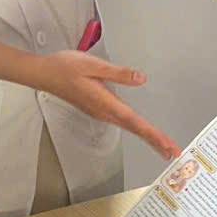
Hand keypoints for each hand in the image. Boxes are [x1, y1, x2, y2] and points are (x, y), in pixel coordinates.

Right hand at [29, 51, 180, 158]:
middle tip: (173, 152)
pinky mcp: (98, 108)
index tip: (167, 147)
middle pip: (134, 129)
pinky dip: (136, 128)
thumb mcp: (93, 65)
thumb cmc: (64, 67)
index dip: (153, 135)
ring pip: (128, 126)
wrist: (43, 74)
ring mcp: (100, 111)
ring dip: (147, 136)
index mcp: (105, 103)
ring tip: (163, 143)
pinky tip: (142, 128)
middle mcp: (104, 111)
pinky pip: (122, 122)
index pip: (134, 122)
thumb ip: (118, 73)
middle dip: (155, 141)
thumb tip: (140, 79)